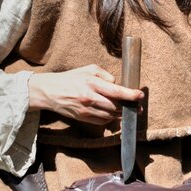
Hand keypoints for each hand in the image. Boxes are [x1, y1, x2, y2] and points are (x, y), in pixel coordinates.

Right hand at [27, 65, 142, 125]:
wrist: (50, 91)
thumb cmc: (71, 78)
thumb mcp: (88, 70)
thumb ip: (105, 75)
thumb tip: (117, 84)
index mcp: (92, 83)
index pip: (116, 91)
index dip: (131, 95)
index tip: (140, 96)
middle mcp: (90, 98)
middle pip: (116, 106)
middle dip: (129, 107)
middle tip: (138, 107)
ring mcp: (86, 110)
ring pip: (110, 115)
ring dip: (121, 114)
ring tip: (128, 111)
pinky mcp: (83, 118)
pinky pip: (102, 121)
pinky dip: (110, 118)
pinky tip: (114, 115)